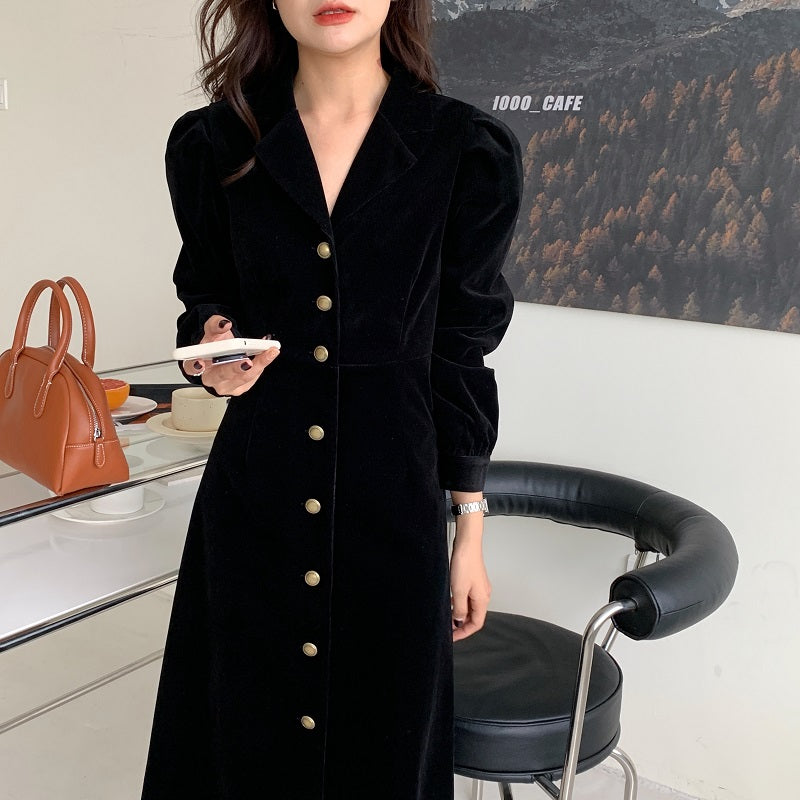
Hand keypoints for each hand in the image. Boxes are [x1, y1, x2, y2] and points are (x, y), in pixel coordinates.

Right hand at [182, 315, 279, 396]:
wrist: (225, 354)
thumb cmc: (215, 346)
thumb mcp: (213, 331)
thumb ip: (215, 324)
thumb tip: (224, 324)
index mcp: (197, 365)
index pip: (191, 367)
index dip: (195, 365)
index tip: (200, 362)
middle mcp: (211, 378)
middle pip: (222, 375)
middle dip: (235, 368)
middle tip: (247, 361)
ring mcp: (226, 386)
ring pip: (242, 378)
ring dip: (258, 365)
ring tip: (269, 352)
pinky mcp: (240, 388)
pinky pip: (253, 378)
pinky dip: (262, 364)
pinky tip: (268, 353)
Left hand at [450, 513, 491, 641]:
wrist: (467, 544)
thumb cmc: (465, 564)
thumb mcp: (459, 591)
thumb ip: (459, 609)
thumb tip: (459, 621)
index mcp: (482, 600)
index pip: (476, 623)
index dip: (464, 632)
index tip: (452, 637)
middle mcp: (483, 595)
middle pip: (474, 616)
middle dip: (461, 624)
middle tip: (448, 629)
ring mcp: (479, 587)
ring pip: (470, 606)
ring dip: (459, 613)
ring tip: (447, 616)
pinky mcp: (473, 580)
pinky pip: (467, 597)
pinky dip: (459, 603)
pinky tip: (450, 601)